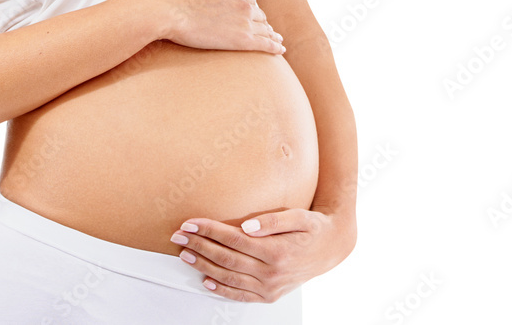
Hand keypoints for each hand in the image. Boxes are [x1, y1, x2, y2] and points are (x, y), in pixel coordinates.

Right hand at [157, 0, 285, 54]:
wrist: (166, 8)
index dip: (249, 7)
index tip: (251, 13)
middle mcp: (244, 3)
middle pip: (258, 14)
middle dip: (262, 20)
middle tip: (267, 29)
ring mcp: (244, 22)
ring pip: (263, 29)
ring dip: (271, 34)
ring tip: (276, 40)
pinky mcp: (240, 40)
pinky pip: (264, 44)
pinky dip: (274, 46)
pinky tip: (280, 50)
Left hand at [168, 207, 355, 302]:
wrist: (332, 248)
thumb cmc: (313, 228)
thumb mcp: (299, 217)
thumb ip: (273, 221)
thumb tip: (247, 225)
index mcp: (276, 251)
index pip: (233, 240)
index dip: (210, 230)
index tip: (191, 223)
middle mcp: (271, 273)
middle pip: (226, 259)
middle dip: (200, 246)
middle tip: (179, 236)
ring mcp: (270, 287)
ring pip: (229, 277)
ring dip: (204, 266)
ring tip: (185, 255)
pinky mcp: (270, 295)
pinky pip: (240, 295)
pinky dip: (221, 290)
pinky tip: (206, 281)